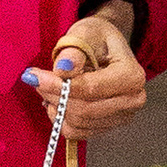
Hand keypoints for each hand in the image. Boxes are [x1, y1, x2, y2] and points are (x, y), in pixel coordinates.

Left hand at [18, 7, 147, 140]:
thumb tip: (63, 69)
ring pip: (78, 123)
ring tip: (47, 86)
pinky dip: (61, 118)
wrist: (105, 47)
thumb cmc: (97, 37)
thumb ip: (74, 51)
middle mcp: (133, 100)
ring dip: (56, 106)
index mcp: (132, 76)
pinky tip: (56, 100)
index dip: (59, 86)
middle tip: (36, 80)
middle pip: (84, 110)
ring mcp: (122, 116)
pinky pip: (77, 132)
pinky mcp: (108, 126)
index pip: (90, 89)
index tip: (33, 76)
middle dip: (55, 96)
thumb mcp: (84, 33)